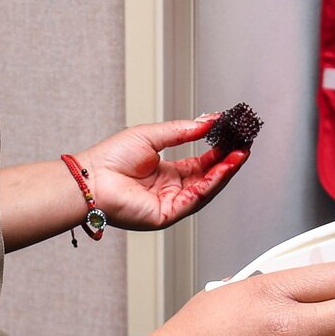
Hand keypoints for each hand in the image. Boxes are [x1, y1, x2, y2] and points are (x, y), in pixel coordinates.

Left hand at [80, 115, 244, 231]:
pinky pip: (196, 198)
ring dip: (225, 171)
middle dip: (228, 161)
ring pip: (207, 189)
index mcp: (167, 173)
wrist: (90, 178)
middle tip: (244, 145)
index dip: (218, 151)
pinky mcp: (168, 214)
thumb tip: (207, 122)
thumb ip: (182, 131)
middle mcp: (172, 190)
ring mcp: (171, 203)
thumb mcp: (152, 135)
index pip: (201, 164)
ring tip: (240, 154)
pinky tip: (223, 168)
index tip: (232, 137)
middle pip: (208, 177)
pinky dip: (212, 183)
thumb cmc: (109, 160)